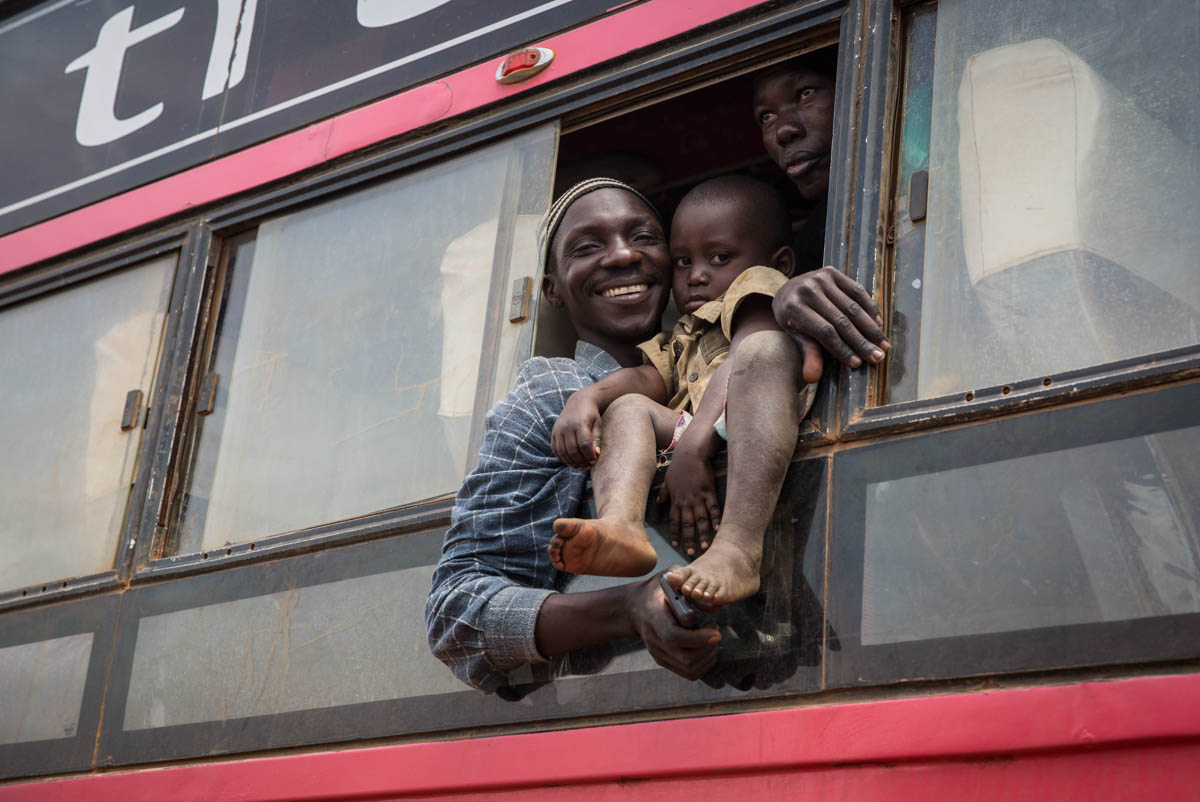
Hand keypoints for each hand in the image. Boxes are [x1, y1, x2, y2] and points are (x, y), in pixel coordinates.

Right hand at [552, 390, 601, 468]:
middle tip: (587, 466)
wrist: (578, 402)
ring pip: (563, 452)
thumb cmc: (591, 415)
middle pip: (572, 450)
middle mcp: (567, 426)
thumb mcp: (598, 424)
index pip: (584, 444)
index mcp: (580, 423)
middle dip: (581, 461)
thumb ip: (596, 439)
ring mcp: (558, 430)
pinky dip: (562, 458)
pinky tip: (570, 461)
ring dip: (571, 462)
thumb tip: (596, 454)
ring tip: (580, 466)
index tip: (594, 461)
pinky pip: (556, 449)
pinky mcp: (554, 432)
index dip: (589, 455)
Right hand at [627, 574, 720, 679]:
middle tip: (716, 632)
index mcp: (654, 618)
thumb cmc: (656, 590)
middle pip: (686, 658)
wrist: (634, 607)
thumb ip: (688, 585)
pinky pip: (688, 673)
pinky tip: (707, 649)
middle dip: (709, 648)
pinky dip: (704, 665)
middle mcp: (655, 640)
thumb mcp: (668, 577)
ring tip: (713, 640)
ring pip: (690, 669)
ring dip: (708, 658)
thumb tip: (711, 605)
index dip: (698, 638)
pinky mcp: (664, 661)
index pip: (674, 637)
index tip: (716, 631)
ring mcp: (659, 654)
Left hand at [658, 442, 719, 555]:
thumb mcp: (668, 480)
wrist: (690, 452)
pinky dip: (715, 519)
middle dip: (689, 539)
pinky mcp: (709, 491)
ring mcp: (698, 497)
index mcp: (676, 500)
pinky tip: (718, 529)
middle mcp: (686, 501)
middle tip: (692, 553)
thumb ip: (664, 493)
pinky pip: (713, 508)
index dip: (675, 534)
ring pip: (700, 520)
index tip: (676, 545)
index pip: (674, 521)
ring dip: (702, 534)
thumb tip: (658, 501)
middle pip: (687, 524)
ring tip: (705, 547)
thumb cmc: (679, 465)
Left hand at [771, 266, 888, 379]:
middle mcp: (806, 290)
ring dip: (870, 328)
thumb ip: (807, 353)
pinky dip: (869, 308)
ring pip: (851, 307)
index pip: (824, 332)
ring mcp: (820, 278)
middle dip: (861, 342)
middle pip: (840, 320)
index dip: (842, 348)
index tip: (857, 364)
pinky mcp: (831, 271)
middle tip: (878, 357)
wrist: (786, 290)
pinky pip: (856, 291)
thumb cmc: (792, 319)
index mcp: (793, 307)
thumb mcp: (795, 336)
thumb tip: (812, 378)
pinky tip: (878, 324)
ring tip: (883, 345)